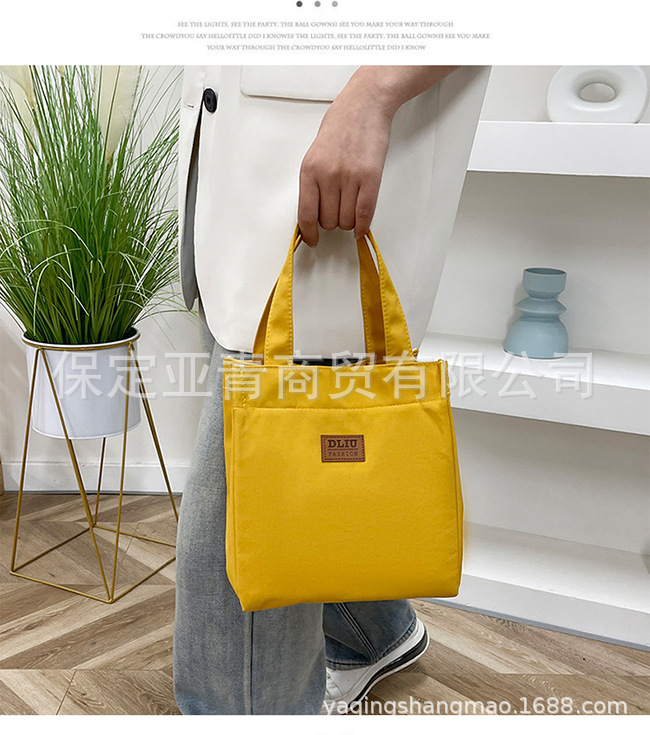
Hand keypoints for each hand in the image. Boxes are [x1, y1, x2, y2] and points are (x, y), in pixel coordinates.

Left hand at [298, 89, 391, 246]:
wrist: (364, 105)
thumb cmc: (340, 128)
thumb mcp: (315, 156)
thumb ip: (313, 184)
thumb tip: (313, 216)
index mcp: (309, 171)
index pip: (306, 214)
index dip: (309, 233)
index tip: (312, 240)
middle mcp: (328, 175)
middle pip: (328, 221)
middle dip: (332, 223)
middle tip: (337, 214)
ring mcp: (350, 176)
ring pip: (346, 220)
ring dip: (348, 223)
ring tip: (349, 211)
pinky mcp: (371, 177)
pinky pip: (364, 213)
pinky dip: (362, 226)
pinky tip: (360, 228)